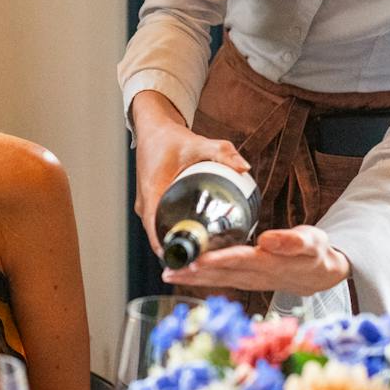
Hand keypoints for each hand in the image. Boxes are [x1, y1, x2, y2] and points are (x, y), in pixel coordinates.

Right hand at [130, 90, 249, 254]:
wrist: (152, 128)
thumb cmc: (169, 138)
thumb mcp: (197, 144)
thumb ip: (222, 153)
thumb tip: (244, 167)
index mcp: (152, 193)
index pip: (157, 232)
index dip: (174, 250)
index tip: (194, 261)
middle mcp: (145, 205)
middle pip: (160, 238)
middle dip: (184, 251)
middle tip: (211, 259)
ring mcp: (148, 206)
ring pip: (161, 233)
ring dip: (181, 243)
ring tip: (209, 253)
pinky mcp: (152, 204)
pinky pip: (162, 224)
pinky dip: (178, 231)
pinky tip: (200, 237)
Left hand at [160, 225, 349, 295]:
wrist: (321, 275)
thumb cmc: (315, 253)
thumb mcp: (312, 243)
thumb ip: (292, 241)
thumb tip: (266, 239)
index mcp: (270, 263)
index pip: (239, 261)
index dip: (218, 261)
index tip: (197, 259)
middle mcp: (256, 276)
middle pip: (221, 274)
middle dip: (194, 273)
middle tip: (169, 270)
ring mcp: (250, 282)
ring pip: (217, 280)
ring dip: (192, 278)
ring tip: (168, 274)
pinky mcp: (246, 281)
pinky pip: (220, 280)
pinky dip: (201, 278)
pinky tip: (184, 273)